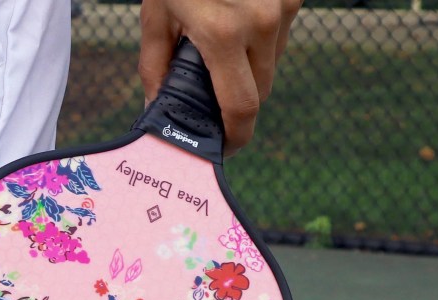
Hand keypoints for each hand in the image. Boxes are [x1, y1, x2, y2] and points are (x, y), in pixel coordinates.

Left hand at [139, 0, 300, 156]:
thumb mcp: (157, 14)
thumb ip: (156, 66)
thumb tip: (155, 108)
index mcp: (222, 33)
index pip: (241, 106)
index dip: (236, 136)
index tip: (226, 147)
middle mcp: (260, 23)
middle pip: (261, 90)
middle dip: (239, 102)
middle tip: (213, 96)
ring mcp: (282, 7)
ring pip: (272, 63)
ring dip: (251, 69)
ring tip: (221, 50)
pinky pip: (280, 35)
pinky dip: (260, 40)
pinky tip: (236, 25)